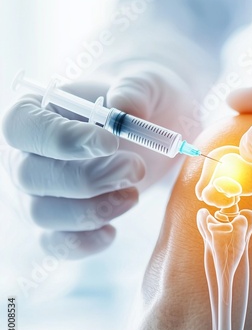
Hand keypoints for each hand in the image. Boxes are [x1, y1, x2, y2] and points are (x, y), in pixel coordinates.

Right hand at [2, 62, 192, 256]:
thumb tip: (124, 107)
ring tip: (133, 194)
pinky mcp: (60, 223)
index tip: (110, 141)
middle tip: (133, 169)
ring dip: (90, 210)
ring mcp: (40, 193)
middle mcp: (29, 154)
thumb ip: (136, 90)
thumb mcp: (148, 85)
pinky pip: (57, 243)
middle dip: (85, 179)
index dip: (61, 139)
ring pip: (43, 213)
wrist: (149, 131)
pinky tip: (113, 231)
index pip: (24, 127)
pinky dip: (84, 243)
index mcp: (39, 111)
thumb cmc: (142, 103)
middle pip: (30, 175)